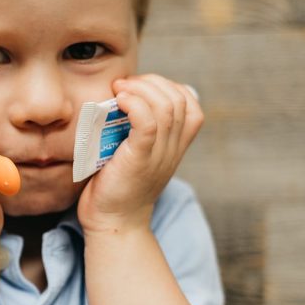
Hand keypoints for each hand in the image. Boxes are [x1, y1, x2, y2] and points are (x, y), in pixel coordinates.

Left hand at [77, 74, 203, 235]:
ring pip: (167, 107)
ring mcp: (159, 155)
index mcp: (176, 145)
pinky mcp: (140, 160)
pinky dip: (135, 104)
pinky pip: (149, 124)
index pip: (191, 103)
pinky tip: (119, 101)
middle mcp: (173, 149)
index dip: (167, 85)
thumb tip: (121, 97)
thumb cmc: (116, 185)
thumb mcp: (135, 153)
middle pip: (179, 98)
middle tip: (123, 85)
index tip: (138, 87)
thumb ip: (137, 130)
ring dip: (141, 89)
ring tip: (119, 90)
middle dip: (151, 82)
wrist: (113, 223)